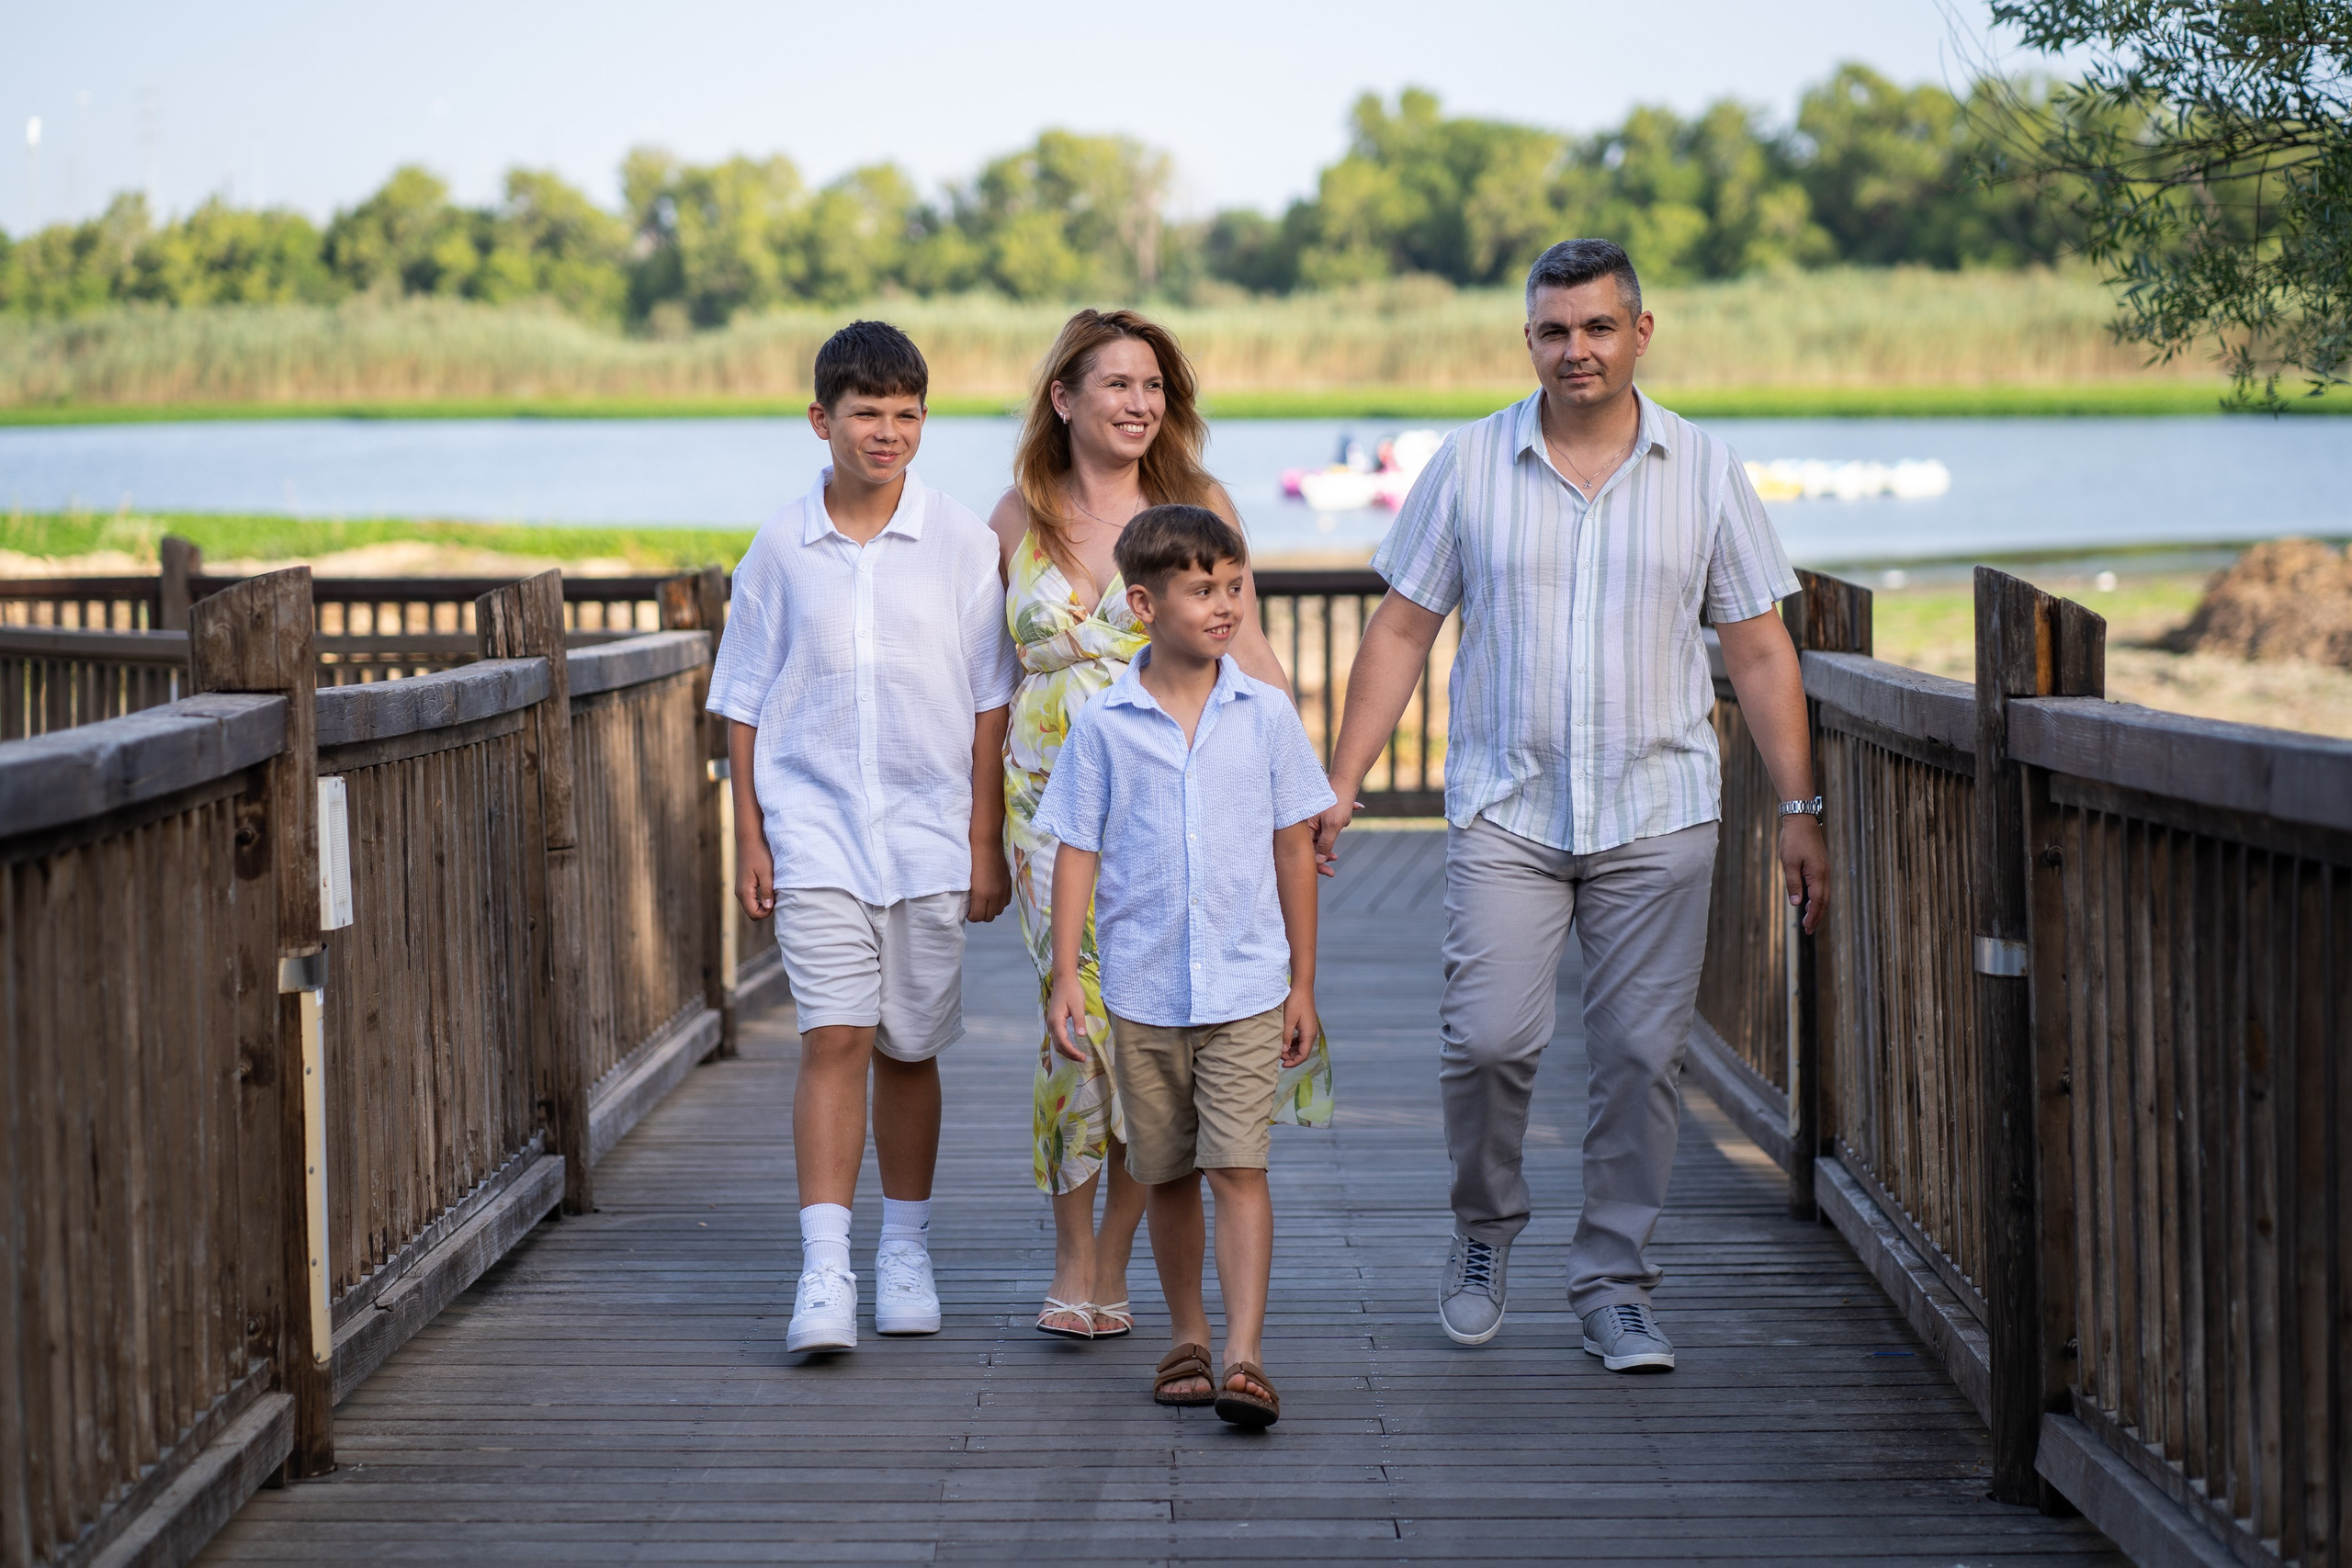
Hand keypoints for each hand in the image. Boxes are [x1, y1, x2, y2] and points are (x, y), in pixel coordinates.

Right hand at [735, 830, 775, 920]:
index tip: (775, 901)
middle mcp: (739, 893)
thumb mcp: (767, 873)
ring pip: (751, 908)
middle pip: (752, 914)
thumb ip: (767, 891)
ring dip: (763, 906)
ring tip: (772, 893)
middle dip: (765, 911)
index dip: (767, 912)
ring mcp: (740, 890)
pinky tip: (768, 891)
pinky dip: (760, 900)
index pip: (754, 914)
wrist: (749, 842)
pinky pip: (751, 901)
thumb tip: (768, 908)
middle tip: (775, 898)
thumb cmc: (760, 856)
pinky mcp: (743, 887)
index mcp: (744, 891)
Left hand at [967, 842, 1010, 923]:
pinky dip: (999, 903)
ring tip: (984, 902)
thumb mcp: (966, 879)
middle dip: (980, 915)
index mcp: (981, 894)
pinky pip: (1006, 902)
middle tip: (974, 908)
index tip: (967, 911)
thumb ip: (969, 895)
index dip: (971, 917)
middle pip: (989, 917)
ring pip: (998, 911)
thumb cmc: (971, 858)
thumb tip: (969, 905)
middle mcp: (995, 894)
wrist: (986, 842)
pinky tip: (993, 896)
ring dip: (991, 910)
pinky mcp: (1008, 883)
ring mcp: (1003, 889)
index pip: (978, 917)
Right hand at [1044, 972, 1090, 1062]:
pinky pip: (1057, 1038)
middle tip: (1083, 1059)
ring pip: (1056, 1043)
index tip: (1083, 1057)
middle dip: (1070, 1054)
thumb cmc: (1072, 991)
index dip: (1072, 1052)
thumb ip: (1079, 1021)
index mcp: (1056, 1021)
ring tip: (1079, 1056)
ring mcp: (1051, 1023)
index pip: (1063, 1042)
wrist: (1063, 980)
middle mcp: (1051, 1024)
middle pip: (1058, 1045)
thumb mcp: (1078, 1005)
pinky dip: (1064, 1045)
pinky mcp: (1054, 1022)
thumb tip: (1081, 1036)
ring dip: (1067, 1051)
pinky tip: (1072, 1047)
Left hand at [1279, 985, 1317, 1067]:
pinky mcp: (1306, 1025)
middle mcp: (1312, 1033)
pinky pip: (1300, 1039)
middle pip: (1303, 1052)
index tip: (1282, 1065)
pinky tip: (1283, 1041)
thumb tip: (1283, 1051)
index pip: (1303, 1055)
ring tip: (1279, 1050)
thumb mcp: (1288, 1020)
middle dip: (1291, 1057)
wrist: (1302, 987)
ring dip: (1291, 1050)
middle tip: (1278, 1056)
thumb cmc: (1295, 1002)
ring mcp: (1310, 1029)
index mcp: (1309, 1034)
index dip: (1293, 1063)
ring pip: (1301, 1046)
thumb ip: (1285, 1037)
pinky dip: (1292, 1043)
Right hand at [1309, 786, 1361, 878]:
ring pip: (1316, 842)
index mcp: (1304, 826)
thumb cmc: (1338, 802)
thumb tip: (1319, 860)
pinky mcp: (1318, 820)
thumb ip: (1326, 843)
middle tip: (1332, 870)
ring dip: (1327, 849)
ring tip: (1336, 856)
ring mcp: (1311, 823)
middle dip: (1321, 858)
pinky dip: (1330, 837)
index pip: (1306, 850)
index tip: (1329, 871)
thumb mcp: (1333, 825)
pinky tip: (1341, 827)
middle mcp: (1304, 825)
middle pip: (1309, 848)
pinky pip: (1321, 834)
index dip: (1316, 863)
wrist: (1345, 784)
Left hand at [1780, 815, 1828, 934]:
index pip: (1817, 902)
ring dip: (1818, 908)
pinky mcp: (1821, 865)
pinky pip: (1823, 886)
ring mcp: (1824, 869)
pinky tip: (1810, 901)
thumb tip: (1796, 904)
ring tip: (1809, 919)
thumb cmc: (1793, 839)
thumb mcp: (1789, 862)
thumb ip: (1793, 884)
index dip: (1812, 917)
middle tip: (1808, 930)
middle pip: (1824, 901)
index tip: (1806, 929)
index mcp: (1818, 874)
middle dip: (1817, 916)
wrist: (1802, 819)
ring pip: (1825, 894)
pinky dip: (1818, 897)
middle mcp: (1825, 873)